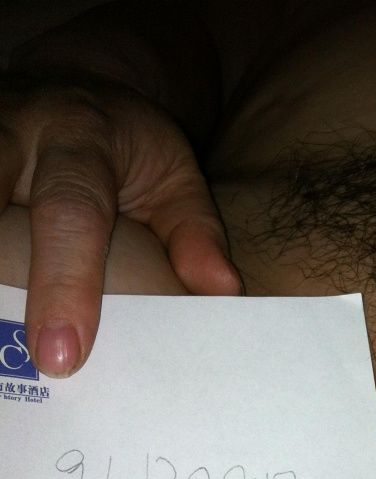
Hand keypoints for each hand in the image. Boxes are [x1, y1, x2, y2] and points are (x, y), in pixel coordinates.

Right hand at [0, 73, 241, 376]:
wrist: (75, 91)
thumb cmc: (128, 151)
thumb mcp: (173, 177)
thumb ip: (195, 231)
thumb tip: (221, 291)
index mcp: (83, 138)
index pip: (71, 212)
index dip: (65, 284)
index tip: (61, 356)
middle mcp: (16, 133)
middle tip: (14, 353)